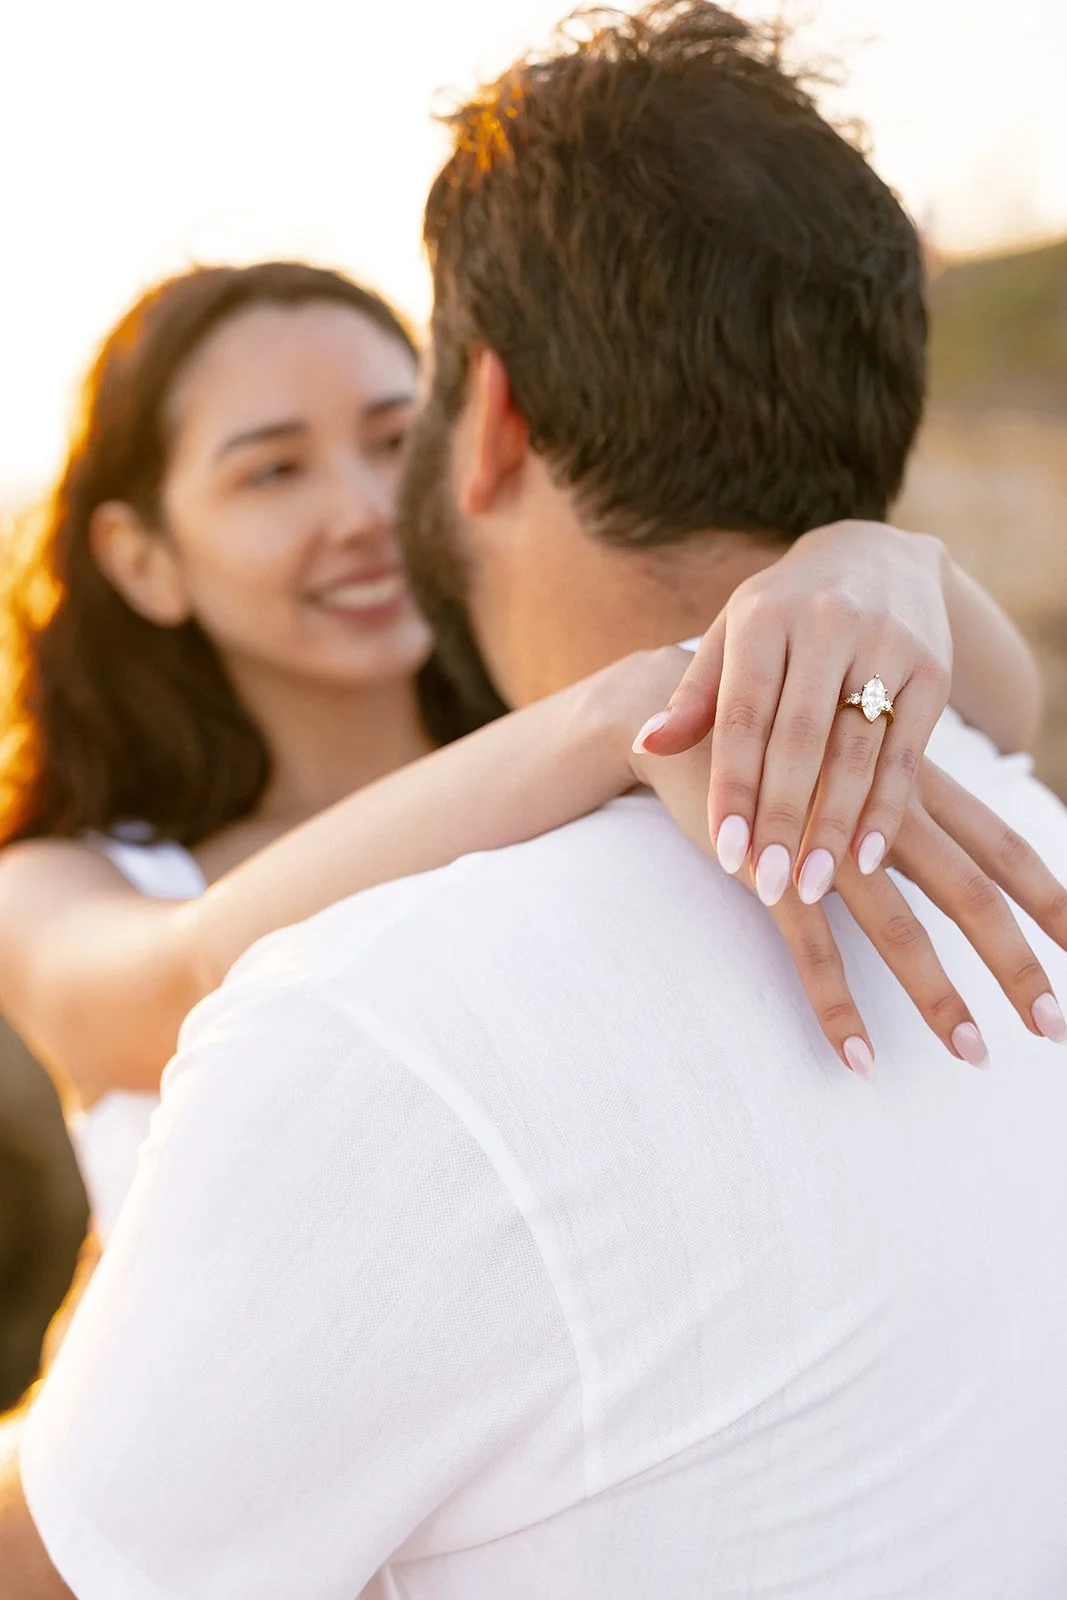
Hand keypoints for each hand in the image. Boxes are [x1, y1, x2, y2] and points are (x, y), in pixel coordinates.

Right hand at [631, 733, 1066, 1076]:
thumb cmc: (767, 749)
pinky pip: (813, 950)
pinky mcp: (770, 872)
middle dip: (1017, 962)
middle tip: (1054, 1025)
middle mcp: (882, 813)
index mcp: (910, 785)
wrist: (677, 721)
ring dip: (941, 997)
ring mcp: (825, 844)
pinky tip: (859, 1057)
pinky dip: (838, 1005)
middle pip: (971, 893)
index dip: (1048, 893)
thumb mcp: (844, 764)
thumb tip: (938, 850)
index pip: (999, 842)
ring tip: (976, 1054)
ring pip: (900, 931)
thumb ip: (891, 801)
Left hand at [635, 521, 953, 906]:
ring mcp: (886, 644)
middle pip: (800, 739)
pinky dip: (886, 808)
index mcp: (764, 616)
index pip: (743, 715)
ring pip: (856, 750)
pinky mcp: (932, 669)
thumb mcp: (731, 635)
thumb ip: (694, 695)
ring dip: (833, 825)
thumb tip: (644, 744)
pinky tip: (868, 856)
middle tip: (765, 884)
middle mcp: (827, 623)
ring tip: (812, 886)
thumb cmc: (782, 612)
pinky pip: (907, 752)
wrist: (879, 555)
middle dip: (781, 818)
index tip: (724, 850)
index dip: (733, 785)